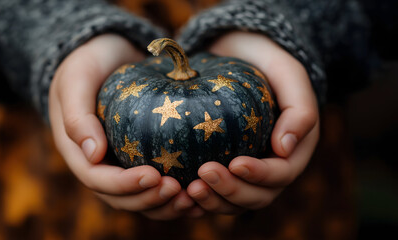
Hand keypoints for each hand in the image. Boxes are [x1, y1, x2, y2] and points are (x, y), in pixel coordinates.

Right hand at [49, 34, 199, 219]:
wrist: (108, 53)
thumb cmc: (89, 62)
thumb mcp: (76, 80)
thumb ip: (77, 115)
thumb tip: (93, 154)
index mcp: (79, 151)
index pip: (98, 180)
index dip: (125, 185)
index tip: (154, 176)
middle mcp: (99, 164)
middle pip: (121, 197)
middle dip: (149, 199)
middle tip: (178, 190)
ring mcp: (121, 162)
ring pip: (140, 197)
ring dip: (164, 204)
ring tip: (191, 198)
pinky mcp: (141, 156)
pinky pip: (155, 182)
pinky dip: (174, 192)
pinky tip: (197, 190)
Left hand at [187, 31, 319, 212]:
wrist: (240, 52)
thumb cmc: (266, 61)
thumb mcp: (289, 74)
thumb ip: (300, 109)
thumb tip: (284, 150)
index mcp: (292, 149)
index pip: (281, 174)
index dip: (260, 176)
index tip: (236, 163)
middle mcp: (270, 166)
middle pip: (257, 196)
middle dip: (232, 191)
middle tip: (203, 175)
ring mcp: (245, 170)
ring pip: (234, 201)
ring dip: (213, 201)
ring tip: (189, 189)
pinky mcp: (223, 166)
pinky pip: (213, 192)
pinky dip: (200, 198)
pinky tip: (180, 192)